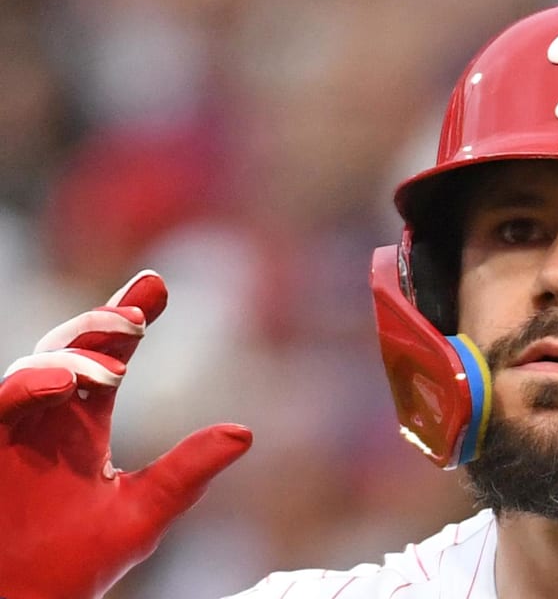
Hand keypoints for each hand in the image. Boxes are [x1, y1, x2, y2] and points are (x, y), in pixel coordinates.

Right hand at [0, 271, 252, 598]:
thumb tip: (244, 432)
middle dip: (101, 324)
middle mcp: (48, 416)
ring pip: (35, 365)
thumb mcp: (142, 514)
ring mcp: (12, 429)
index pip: (109, 355)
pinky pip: (0, 402)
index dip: (128, 314)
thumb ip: (186, 472)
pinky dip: (29, 386)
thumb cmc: (73, 564)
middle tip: (139, 317)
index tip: (157, 282)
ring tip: (112, 371)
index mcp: (83, 423)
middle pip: (71, 347)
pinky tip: (64, 384)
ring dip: (73, 356)